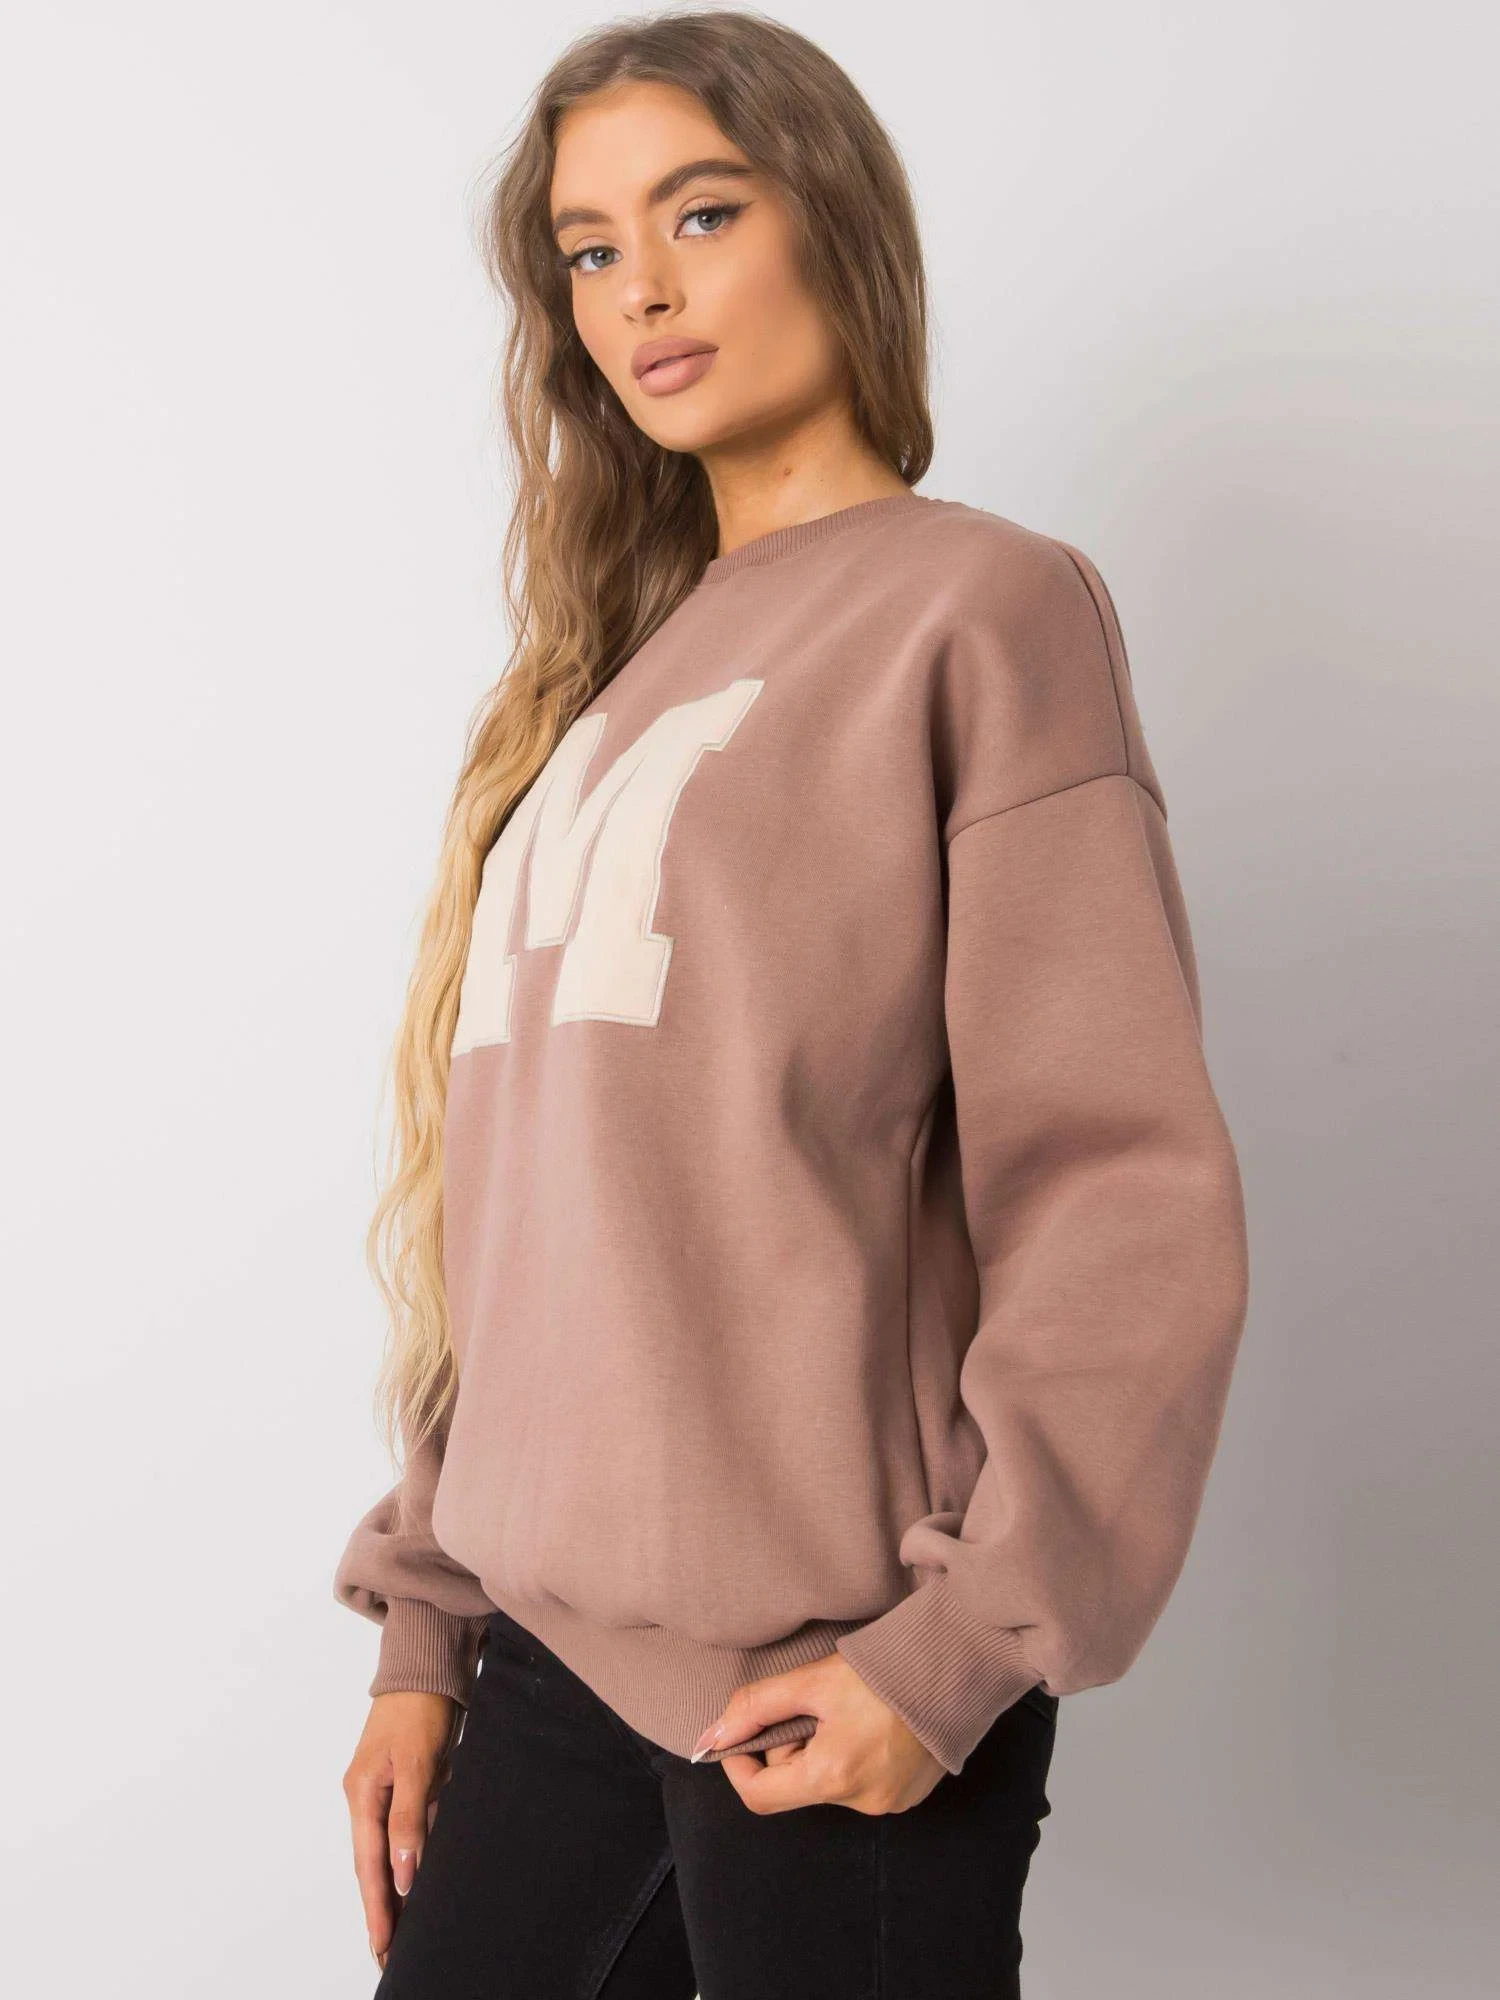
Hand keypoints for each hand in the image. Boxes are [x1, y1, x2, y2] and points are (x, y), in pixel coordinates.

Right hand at [342, 1691, 458, 1968]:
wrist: (428, 1666)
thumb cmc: (420, 1708)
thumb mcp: (416, 1763)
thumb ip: (408, 1818)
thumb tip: (404, 1872)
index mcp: (362, 1794)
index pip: (370, 1864)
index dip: (377, 1906)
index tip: (382, 1945)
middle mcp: (368, 1797)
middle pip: (375, 1864)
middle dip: (383, 1908)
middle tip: (389, 1953)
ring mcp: (385, 1790)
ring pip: (391, 1850)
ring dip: (398, 1888)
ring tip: (405, 1929)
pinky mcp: (406, 1783)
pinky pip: (406, 1829)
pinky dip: (412, 1857)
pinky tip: (421, 1881)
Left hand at [694, 1654, 944, 1814]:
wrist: (954, 1667)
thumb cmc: (884, 1671)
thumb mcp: (813, 1680)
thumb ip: (755, 1706)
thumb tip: (711, 1737)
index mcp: (833, 1775)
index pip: (759, 1796)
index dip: (740, 1764)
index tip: (744, 1733)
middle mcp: (861, 1802)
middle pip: (794, 1786)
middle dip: (788, 1748)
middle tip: (809, 1706)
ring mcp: (888, 1804)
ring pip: (825, 1785)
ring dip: (820, 1752)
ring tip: (844, 1711)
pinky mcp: (906, 1798)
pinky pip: (858, 1786)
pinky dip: (850, 1759)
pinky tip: (868, 1726)